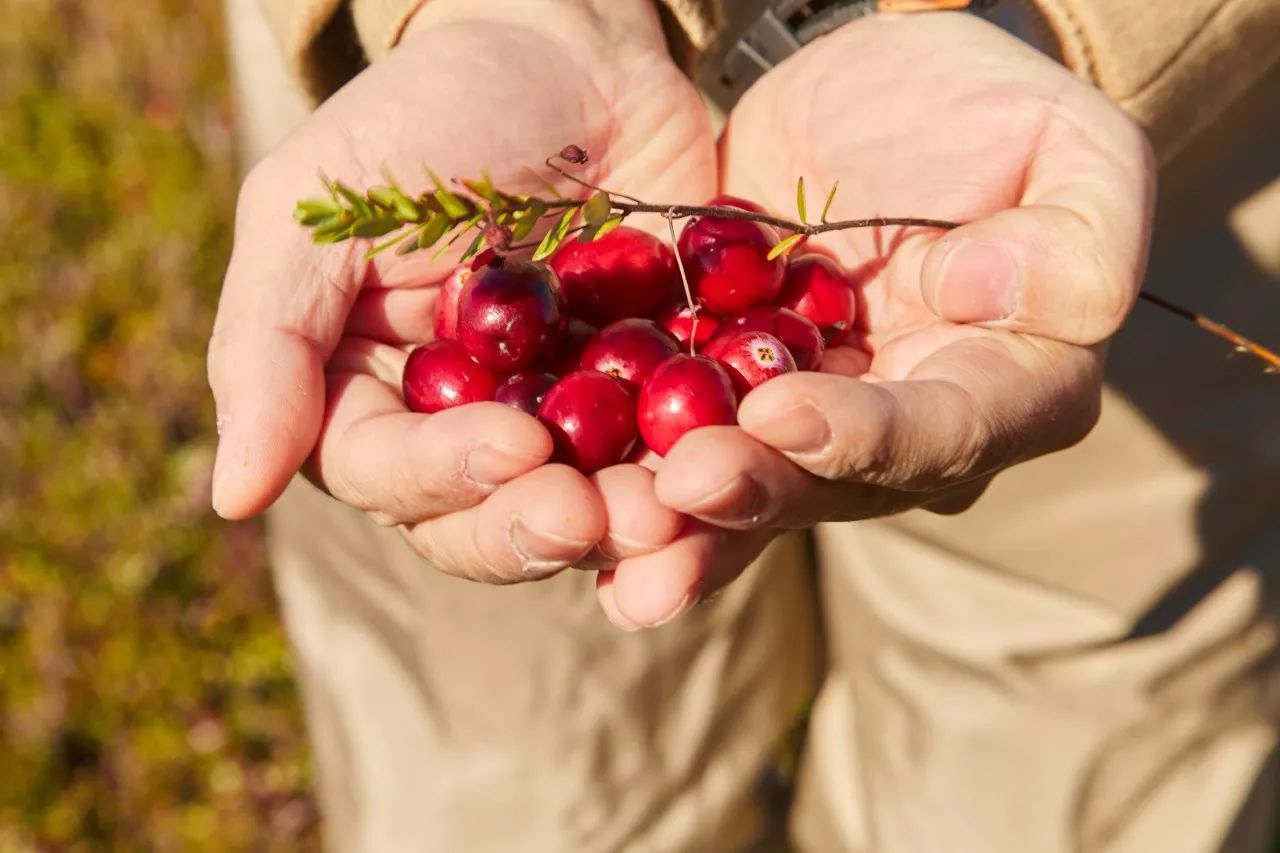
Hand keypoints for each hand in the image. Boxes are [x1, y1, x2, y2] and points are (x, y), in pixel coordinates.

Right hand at [208, 0, 709, 580]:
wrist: (573, 53)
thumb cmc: (431, 113)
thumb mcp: (320, 205)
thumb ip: (268, 343)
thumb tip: (228, 500)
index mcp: (368, 393)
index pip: (383, 476)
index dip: (440, 480)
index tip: (509, 447)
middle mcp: (460, 427)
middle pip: (481, 522)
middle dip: (532, 527)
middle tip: (589, 513)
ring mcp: (561, 419)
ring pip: (580, 512)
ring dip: (621, 524)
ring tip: (669, 510)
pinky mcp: (650, 399)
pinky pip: (669, 460)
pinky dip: (694, 478)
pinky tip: (728, 474)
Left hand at [596, 12, 1154, 627]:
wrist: (873, 106)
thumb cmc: (986, 113)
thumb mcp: (1066, 141)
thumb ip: (1082, 224)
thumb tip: (1009, 295)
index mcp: (1004, 387)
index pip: (944, 432)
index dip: (868, 435)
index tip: (786, 414)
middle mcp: (905, 436)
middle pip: (834, 488)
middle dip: (756, 494)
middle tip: (678, 489)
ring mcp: (809, 429)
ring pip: (750, 494)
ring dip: (680, 528)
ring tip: (608, 537)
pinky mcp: (729, 406)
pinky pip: (679, 455)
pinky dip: (629, 486)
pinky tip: (568, 514)